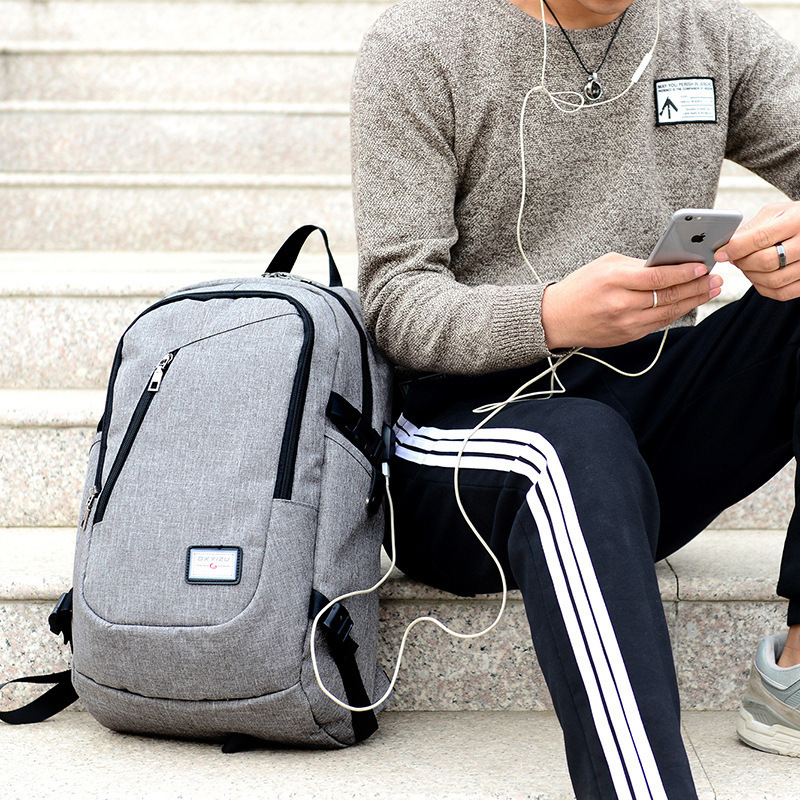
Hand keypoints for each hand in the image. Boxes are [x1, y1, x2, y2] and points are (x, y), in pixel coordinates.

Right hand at [541, 253, 722, 349]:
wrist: (556, 319)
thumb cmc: (580, 287)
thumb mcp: (605, 266)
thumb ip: (636, 266)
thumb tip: (669, 264)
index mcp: (614, 281)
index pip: (658, 277)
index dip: (684, 272)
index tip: (703, 266)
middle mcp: (621, 304)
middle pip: (668, 295)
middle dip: (696, 286)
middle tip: (716, 278)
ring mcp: (625, 323)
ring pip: (668, 312)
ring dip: (692, 301)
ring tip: (710, 290)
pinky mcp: (627, 336)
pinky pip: (659, 324)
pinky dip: (676, 312)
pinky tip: (688, 303)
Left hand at [715, 201, 799, 300]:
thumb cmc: (795, 218)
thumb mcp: (775, 213)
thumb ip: (752, 228)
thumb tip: (728, 245)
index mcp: (797, 221)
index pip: (761, 238)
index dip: (736, 248)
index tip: (720, 253)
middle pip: (766, 262)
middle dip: (743, 263)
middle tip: (734, 259)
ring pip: (772, 280)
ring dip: (751, 276)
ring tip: (746, 266)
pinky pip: (781, 293)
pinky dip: (763, 287)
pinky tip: (759, 276)